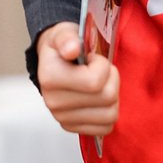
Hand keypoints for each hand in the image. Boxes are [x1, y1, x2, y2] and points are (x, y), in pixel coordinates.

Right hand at [36, 21, 119, 135]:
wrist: (52, 63)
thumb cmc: (63, 47)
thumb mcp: (64, 34)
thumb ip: (67, 38)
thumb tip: (71, 49)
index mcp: (50, 78)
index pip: (95, 81)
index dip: (103, 66)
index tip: (93, 59)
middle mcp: (53, 101)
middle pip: (107, 98)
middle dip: (111, 80)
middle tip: (100, 71)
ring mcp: (61, 117)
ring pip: (110, 115)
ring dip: (112, 98)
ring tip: (100, 85)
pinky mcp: (70, 127)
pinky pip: (105, 128)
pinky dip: (108, 113)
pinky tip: (99, 101)